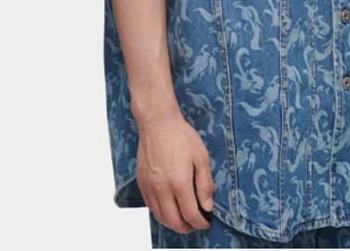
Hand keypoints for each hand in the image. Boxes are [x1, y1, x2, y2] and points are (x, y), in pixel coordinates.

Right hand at [135, 105, 214, 233]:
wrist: (158, 123)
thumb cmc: (181, 136)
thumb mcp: (201, 157)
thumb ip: (205, 184)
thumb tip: (207, 206)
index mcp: (179, 182)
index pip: (190, 214)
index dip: (200, 222)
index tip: (206, 222)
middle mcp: (162, 188)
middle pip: (174, 221)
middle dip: (187, 227)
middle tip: (196, 224)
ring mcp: (149, 187)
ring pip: (160, 217)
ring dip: (173, 224)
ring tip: (184, 220)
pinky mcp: (142, 183)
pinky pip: (151, 207)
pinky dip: (161, 214)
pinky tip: (169, 209)